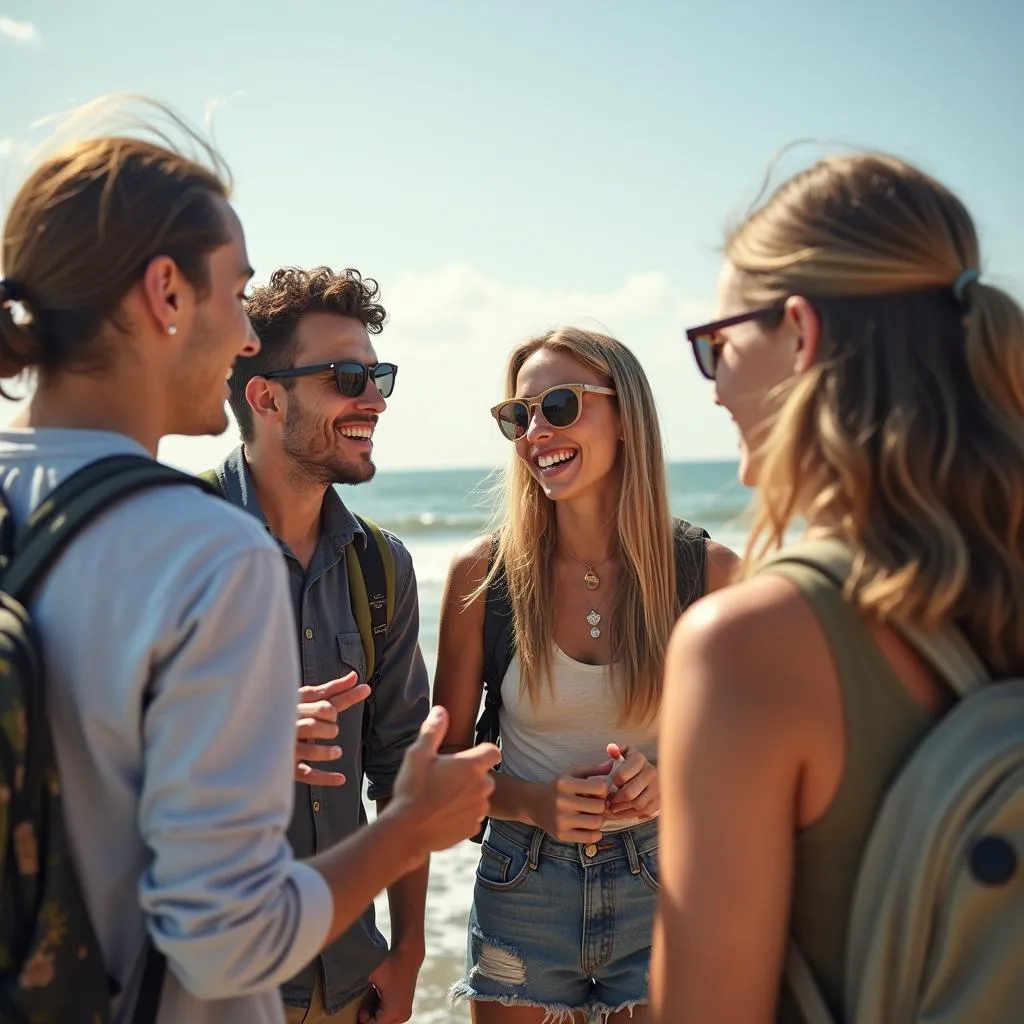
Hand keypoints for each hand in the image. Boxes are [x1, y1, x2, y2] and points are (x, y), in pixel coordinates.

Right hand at [295, 672, 371, 785]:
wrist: (253, 734)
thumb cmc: (286, 713)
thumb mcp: (305, 698)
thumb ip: (331, 689)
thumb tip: (354, 676)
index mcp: (295, 708)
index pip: (325, 703)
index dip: (347, 696)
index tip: (366, 689)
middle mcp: (290, 727)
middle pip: (316, 725)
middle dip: (330, 726)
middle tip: (331, 729)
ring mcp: (288, 748)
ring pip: (311, 750)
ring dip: (328, 752)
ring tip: (337, 752)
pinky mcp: (288, 768)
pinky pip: (307, 775)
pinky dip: (325, 778)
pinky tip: (341, 778)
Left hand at [360, 946, 422, 1022]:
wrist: (409, 954)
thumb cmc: (391, 964)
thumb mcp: (371, 975)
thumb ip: (356, 988)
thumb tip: (343, 994)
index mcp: (393, 1011)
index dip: (363, 1019)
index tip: (358, 1010)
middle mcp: (401, 1015)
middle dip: (369, 1018)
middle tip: (362, 1006)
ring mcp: (405, 1012)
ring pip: (385, 1022)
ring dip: (375, 1015)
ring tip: (369, 1000)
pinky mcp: (405, 1007)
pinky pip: (390, 1017)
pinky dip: (381, 1011)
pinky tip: (376, 997)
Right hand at [387, 706, 499, 856]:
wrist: (407, 831)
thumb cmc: (413, 790)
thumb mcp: (418, 754)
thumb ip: (433, 730)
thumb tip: (440, 711)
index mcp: (472, 766)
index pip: (493, 751)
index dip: (482, 752)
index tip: (467, 757)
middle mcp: (482, 787)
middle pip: (484, 775)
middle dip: (470, 776)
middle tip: (445, 778)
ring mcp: (479, 810)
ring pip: (479, 797)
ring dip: (467, 796)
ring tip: (442, 798)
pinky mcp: (472, 829)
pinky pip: (472, 816)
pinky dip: (462, 815)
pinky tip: (442, 815)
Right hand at [535, 762, 612, 843]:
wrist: (534, 804)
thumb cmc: (559, 787)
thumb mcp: (572, 773)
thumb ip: (593, 769)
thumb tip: (612, 764)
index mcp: (566, 784)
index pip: (600, 787)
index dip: (604, 789)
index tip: (599, 790)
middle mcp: (562, 802)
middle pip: (600, 806)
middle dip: (602, 805)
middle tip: (596, 804)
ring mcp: (561, 820)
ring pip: (596, 823)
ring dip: (598, 819)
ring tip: (592, 815)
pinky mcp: (561, 835)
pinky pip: (589, 838)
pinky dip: (594, 834)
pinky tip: (589, 827)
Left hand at [604, 743, 658, 819]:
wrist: (655, 774)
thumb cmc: (634, 765)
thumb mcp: (626, 754)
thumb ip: (617, 751)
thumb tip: (612, 750)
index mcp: (640, 759)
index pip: (623, 774)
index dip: (614, 781)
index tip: (611, 783)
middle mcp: (651, 773)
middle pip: (630, 793)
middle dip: (616, 798)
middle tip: (609, 800)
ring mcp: (657, 788)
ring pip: (637, 804)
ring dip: (622, 808)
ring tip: (613, 807)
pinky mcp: (659, 800)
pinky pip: (644, 811)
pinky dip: (631, 814)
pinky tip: (622, 811)